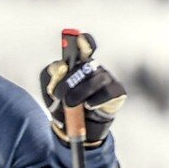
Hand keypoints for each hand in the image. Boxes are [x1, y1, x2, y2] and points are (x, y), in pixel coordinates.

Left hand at [40, 31, 126, 146]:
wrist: (77, 129)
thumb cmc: (65, 106)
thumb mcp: (51, 92)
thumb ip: (51, 78)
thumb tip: (60, 67)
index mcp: (78, 64)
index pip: (85, 46)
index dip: (84, 42)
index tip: (79, 38)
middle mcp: (95, 68)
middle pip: (84, 66)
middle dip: (67, 82)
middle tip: (58, 96)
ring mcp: (107, 79)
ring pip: (95, 79)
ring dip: (79, 93)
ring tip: (70, 105)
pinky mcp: (117, 93)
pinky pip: (108, 93)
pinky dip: (95, 100)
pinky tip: (88, 106)